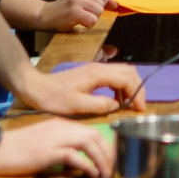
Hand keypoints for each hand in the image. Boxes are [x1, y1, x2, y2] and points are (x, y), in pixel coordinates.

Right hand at [0, 117, 117, 177]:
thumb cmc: (17, 150)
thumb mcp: (45, 144)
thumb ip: (63, 148)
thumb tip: (81, 162)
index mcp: (60, 125)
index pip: (91, 131)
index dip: (106, 145)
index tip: (112, 160)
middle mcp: (59, 127)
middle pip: (94, 134)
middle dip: (108, 152)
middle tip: (115, 169)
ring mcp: (53, 137)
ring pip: (88, 142)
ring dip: (101, 158)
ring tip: (107, 173)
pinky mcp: (46, 150)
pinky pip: (73, 155)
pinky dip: (86, 164)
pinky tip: (92, 174)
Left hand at [23, 60, 143, 116]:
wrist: (38, 88)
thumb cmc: (55, 98)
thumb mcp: (77, 106)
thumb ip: (100, 105)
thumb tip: (117, 106)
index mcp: (98, 74)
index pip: (127, 79)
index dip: (137, 94)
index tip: (140, 109)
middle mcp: (100, 67)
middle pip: (129, 71)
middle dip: (138, 88)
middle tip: (139, 107)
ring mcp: (96, 68)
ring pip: (123, 72)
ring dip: (130, 87)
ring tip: (129, 105)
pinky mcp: (92, 73)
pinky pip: (114, 76)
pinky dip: (121, 86)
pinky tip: (116, 100)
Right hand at [34, 0, 109, 31]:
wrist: (46, 16)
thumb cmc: (66, 7)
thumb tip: (116, 4)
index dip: (101, 2)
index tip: (90, 6)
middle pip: (102, 2)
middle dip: (95, 11)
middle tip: (81, 11)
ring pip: (99, 11)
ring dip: (91, 18)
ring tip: (79, 16)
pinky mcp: (74, 11)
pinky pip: (93, 20)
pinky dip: (87, 24)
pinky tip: (77, 21)